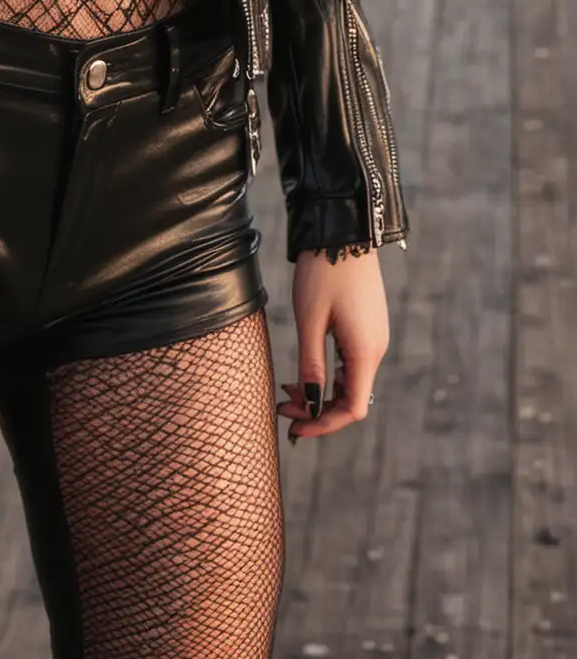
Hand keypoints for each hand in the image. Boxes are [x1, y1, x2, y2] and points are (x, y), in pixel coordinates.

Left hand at [277, 248, 388, 441]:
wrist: (343, 231)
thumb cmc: (323, 274)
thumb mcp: (310, 321)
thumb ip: (311, 366)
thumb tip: (312, 406)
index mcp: (365, 352)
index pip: (353, 409)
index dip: (324, 425)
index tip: (295, 428)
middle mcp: (376, 349)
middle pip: (351, 398)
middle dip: (317, 409)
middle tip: (283, 406)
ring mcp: (374, 336)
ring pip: (350, 381)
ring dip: (321, 390)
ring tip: (288, 388)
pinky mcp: (368, 325)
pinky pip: (351, 362)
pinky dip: (329, 373)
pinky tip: (307, 366)